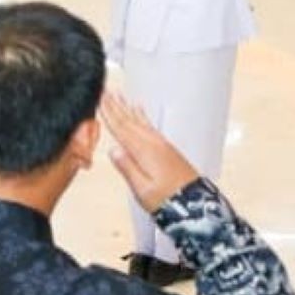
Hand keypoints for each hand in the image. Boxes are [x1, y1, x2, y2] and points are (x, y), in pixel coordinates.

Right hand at [101, 90, 202, 212]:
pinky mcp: (166, 148)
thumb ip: (127, 168)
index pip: (121, 128)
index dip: (109, 113)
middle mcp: (153, 143)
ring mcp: (161, 144)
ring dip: (127, 107)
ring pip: (139, 121)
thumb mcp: (142, 189)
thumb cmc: (169, 199)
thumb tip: (114, 151)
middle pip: (129, 120)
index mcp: (144, 151)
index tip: (100, 99)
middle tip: (106, 91)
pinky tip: (139, 111)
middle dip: (116, 105)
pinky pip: (149, 125)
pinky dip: (141, 116)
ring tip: (119, 96)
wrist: (195, 203)